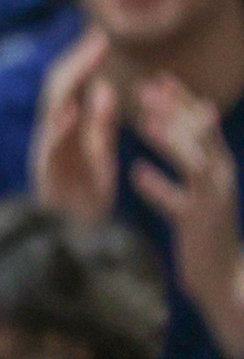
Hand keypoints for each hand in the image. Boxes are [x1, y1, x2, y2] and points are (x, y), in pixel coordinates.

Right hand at [30, 29, 120, 220]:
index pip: (67, 85)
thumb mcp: (99, 157)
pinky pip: (49, 152)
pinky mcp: (45, 179)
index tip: (100, 33)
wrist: (72, 242)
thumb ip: (99, 126)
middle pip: (56, 90)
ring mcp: (45, 157)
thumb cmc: (86, 200)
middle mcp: (49, 138)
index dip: (82, 58)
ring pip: (51, 113)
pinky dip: (58, 131)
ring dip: (71, 85)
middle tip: (100, 37)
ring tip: (90, 59)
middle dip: (78, 62)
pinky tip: (70, 111)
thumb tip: (104, 89)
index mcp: (62, 130)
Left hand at [129, 72, 243, 358]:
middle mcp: (220, 178)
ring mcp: (211, 200)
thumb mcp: (191, 200)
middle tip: (148, 86)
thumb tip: (147, 160)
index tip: (159, 78)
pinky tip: (136, 173)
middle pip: (200, 134)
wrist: (222, 280)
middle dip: (176, 108)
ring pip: (193, 161)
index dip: (181, 101)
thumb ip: (175, 178)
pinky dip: (158, 187)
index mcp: (217, 169)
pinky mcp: (197, 225)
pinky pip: (177, 202)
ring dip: (170, 139)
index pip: (201, 126)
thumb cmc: (202, 239)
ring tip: (143, 121)